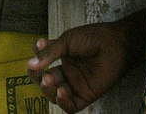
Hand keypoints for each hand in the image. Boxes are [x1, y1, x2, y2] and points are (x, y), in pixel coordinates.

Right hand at [28, 16, 143, 112]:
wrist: (114, 44)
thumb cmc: (92, 38)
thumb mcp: (67, 41)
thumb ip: (50, 53)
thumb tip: (31, 63)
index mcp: (62, 58)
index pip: (42, 62)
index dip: (36, 57)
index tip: (39, 46)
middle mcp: (68, 73)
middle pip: (46, 82)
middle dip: (38, 77)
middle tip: (39, 71)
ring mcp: (76, 85)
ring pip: (55, 96)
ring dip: (48, 90)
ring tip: (48, 80)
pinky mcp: (86, 95)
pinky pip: (71, 106)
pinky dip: (63, 102)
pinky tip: (61, 91)